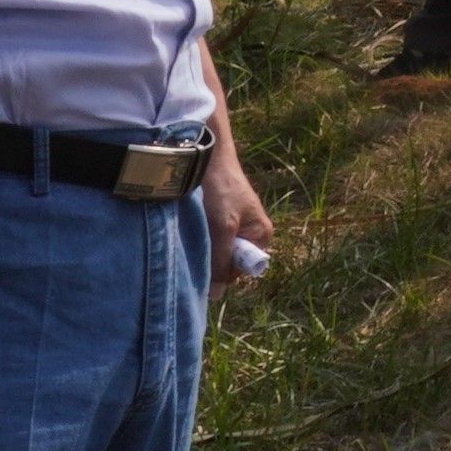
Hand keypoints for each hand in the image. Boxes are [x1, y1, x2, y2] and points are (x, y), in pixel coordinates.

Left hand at [202, 141, 275, 284]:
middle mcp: (249, 233)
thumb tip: (216, 296)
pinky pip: (207, 237)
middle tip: (195, 246)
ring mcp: (232, 225)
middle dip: (210, 258)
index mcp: (261, 235)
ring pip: (214, 249)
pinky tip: (188, 227)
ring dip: (201, 246)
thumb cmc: (221, 189)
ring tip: (190, 234)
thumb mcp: (223, 228)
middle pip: (226, 261)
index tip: (205, 260)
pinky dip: (196, 236)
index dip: (222, 271)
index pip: (240, 270)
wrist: (206, 154)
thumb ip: (221, 261)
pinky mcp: (216, 217)